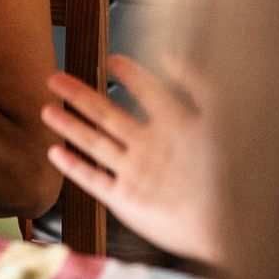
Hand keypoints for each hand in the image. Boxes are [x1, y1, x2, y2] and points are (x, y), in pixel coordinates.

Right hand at [42, 54, 221, 264]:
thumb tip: (168, 54)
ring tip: (47, 109)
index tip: (112, 59)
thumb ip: (195, 82)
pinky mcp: (127, 200)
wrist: (231, 224)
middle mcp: (150, 149)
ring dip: (70, 127)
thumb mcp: (219, 114)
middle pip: (107, 115)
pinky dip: (74, 167)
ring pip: (94, 144)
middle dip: (80, 96)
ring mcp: (136, 174)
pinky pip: (94, 180)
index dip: (131, 75)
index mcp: (173, 128)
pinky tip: (56, 153)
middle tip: (55, 78)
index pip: (147, 93)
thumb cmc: (230, 171)